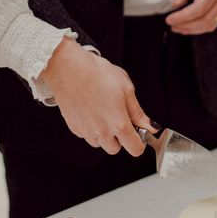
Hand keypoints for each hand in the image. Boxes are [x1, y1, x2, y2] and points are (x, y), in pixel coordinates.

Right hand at [40, 39, 154, 155]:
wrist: (68, 68)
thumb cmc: (96, 73)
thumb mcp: (126, 88)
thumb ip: (138, 112)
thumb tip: (149, 126)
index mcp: (118, 123)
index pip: (135, 149)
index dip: (140, 141)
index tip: (138, 131)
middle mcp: (101, 132)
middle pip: (115, 149)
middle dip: (119, 138)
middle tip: (118, 117)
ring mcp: (86, 131)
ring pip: (99, 143)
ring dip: (103, 134)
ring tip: (102, 111)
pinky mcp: (73, 127)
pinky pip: (86, 135)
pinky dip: (90, 128)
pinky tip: (90, 110)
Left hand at [165, 0, 216, 34]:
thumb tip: (175, 4)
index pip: (198, 9)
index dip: (182, 17)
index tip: (168, 19)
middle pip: (204, 20)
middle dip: (185, 25)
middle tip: (170, 24)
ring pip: (211, 24)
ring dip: (193, 29)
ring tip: (177, 27)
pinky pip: (216, 21)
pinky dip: (202, 27)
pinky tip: (190, 26)